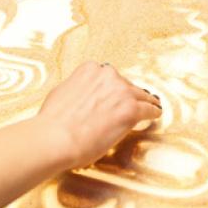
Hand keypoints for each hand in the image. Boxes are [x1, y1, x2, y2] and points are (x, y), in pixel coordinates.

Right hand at [38, 62, 161, 168]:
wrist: (56, 138)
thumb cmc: (52, 122)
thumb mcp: (61, 92)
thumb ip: (77, 88)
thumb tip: (80, 93)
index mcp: (90, 69)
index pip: (108, 75)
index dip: (112, 88)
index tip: (115, 95)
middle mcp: (108, 76)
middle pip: (126, 84)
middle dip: (127, 95)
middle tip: (130, 104)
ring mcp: (121, 92)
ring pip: (141, 95)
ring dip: (145, 101)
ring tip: (151, 106)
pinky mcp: (131, 110)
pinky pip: (149, 109)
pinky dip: (153, 112)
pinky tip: (155, 115)